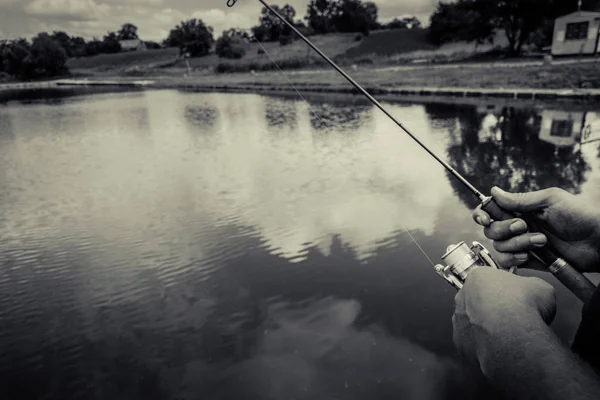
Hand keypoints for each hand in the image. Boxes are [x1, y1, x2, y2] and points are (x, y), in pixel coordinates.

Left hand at [453, 268, 555, 365]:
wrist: (516, 337)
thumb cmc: (525, 308)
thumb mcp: (540, 286)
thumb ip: (530, 285)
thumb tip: (533, 291)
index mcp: (478, 277)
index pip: (489, 279)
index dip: (505, 289)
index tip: (515, 297)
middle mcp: (463, 297)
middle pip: (477, 300)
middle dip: (492, 307)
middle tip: (511, 316)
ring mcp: (459, 321)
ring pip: (472, 322)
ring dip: (485, 326)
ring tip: (507, 334)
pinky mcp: (461, 343)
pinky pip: (472, 342)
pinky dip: (483, 345)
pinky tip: (499, 347)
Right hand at [473, 187, 599, 271]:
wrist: (599, 242)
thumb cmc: (580, 216)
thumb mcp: (551, 200)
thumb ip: (521, 199)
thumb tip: (494, 192)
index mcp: (522, 209)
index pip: (491, 211)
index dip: (482, 214)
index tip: (484, 218)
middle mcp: (519, 226)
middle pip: (491, 230)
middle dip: (504, 228)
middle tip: (524, 225)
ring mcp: (523, 244)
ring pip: (500, 246)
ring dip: (517, 243)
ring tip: (541, 241)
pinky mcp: (529, 261)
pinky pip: (508, 262)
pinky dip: (514, 259)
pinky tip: (529, 256)